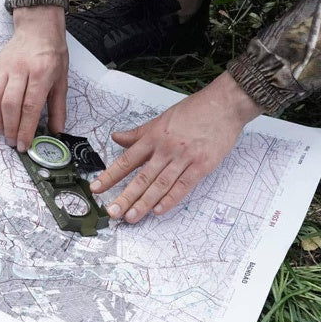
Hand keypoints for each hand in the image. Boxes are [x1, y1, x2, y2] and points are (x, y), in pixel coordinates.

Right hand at [0, 5, 67, 150]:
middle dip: (10, 128)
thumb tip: (56, 132)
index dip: (25, 128)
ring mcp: (4, 65)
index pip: (30, 106)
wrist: (39, 27)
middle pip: (9, 104)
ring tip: (3, 131)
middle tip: (13, 142)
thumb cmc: (53, 53)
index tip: (24, 145)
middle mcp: (20, 68)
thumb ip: (58, 107)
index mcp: (41, 72)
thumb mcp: (62, 79)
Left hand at [89, 72, 260, 222]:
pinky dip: (170, 199)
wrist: (224, 105)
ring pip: (160, 184)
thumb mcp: (162, 118)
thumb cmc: (194, 110)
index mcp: (154, 136)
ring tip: (131, 217)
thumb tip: (117, 137)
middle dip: (125, 196)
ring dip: (144, 203)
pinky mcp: (202, 165)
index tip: (96, 188)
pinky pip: (183, 186)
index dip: (110, 175)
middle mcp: (166, 148)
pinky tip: (158, 210)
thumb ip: (139, 132)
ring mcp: (184, 158)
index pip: (127, 160)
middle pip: (141, 177)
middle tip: (112, 212)